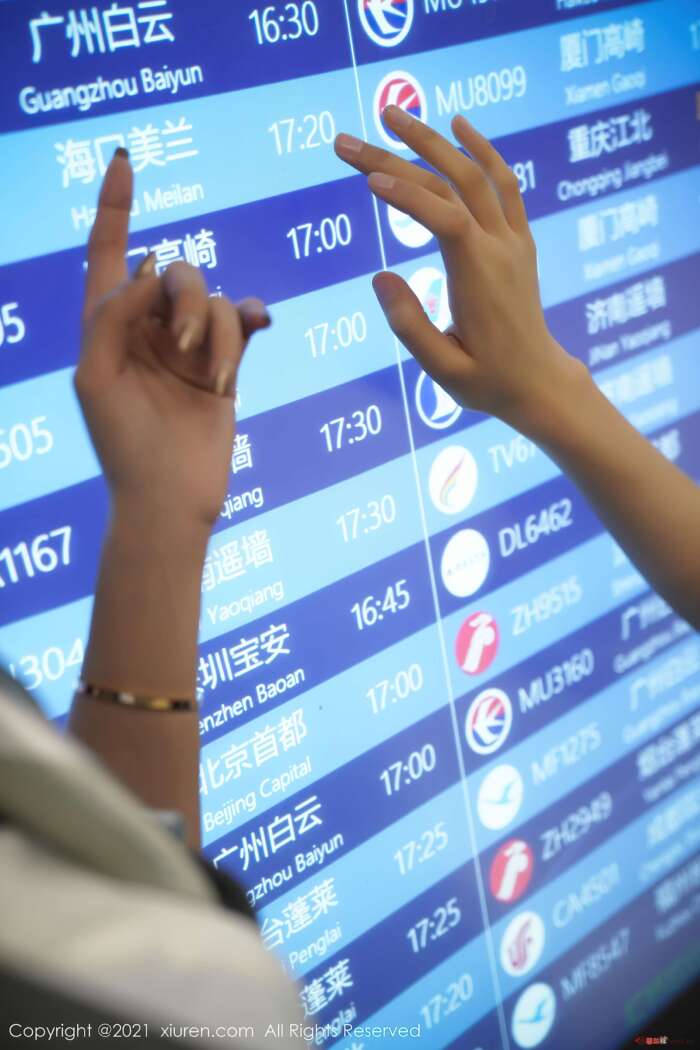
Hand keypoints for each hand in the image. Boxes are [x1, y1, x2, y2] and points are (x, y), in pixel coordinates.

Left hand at [76, 148, 268, 530]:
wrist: (168, 497)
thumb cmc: (121, 443)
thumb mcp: (95, 375)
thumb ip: (112, 314)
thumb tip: (152, 270)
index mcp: (107, 326)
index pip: (107, 251)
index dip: (114, 205)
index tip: (123, 157)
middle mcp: (148, 327)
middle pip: (178, 273)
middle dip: (186, 301)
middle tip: (183, 347)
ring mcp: (189, 344)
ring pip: (218, 300)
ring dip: (217, 337)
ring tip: (215, 382)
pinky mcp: (226, 363)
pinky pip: (245, 319)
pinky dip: (249, 323)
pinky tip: (259, 328)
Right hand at [335, 110, 585, 435]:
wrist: (538, 382)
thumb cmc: (487, 381)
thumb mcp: (442, 368)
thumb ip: (410, 325)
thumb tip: (379, 276)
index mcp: (480, 278)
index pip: (444, 219)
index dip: (406, 196)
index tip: (367, 180)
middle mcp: (500, 249)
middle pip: (452, 185)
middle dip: (400, 156)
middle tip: (350, 140)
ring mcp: (513, 240)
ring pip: (477, 174)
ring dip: (435, 141)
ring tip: (393, 116)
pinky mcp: (518, 240)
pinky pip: (504, 183)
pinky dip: (482, 150)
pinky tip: (457, 126)